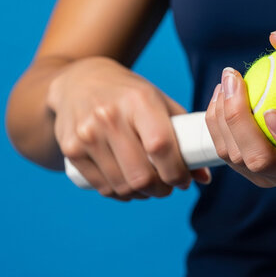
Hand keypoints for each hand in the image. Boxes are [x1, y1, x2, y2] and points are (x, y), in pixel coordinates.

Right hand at [47, 57, 210, 200]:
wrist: (79, 81)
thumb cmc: (129, 94)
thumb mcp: (159, 103)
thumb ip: (184, 136)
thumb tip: (204, 177)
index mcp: (139, 101)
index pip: (161, 147)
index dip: (177, 172)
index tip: (184, 180)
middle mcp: (109, 116)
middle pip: (141, 174)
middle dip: (162, 190)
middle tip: (168, 187)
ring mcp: (87, 134)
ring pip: (122, 186)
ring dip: (142, 194)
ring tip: (150, 187)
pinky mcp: (70, 149)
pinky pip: (102, 187)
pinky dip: (121, 194)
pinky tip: (129, 187)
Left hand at [205, 24, 275, 190]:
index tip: (272, 110)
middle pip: (265, 165)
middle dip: (239, 125)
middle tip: (234, 81)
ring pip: (240, 162)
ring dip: (223, 121)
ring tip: (226, 83)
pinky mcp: (258, 173)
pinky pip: (229, 155)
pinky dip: (218, 125)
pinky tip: (221, 95)